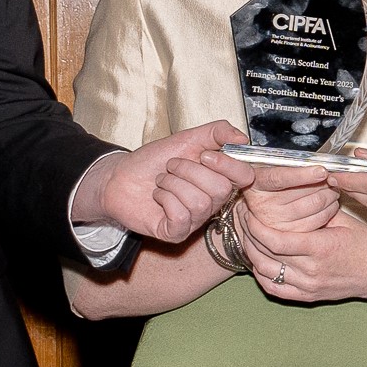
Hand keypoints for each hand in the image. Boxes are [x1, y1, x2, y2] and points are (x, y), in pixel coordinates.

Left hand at [72, 122, 249, 244]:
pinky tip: (157, 197)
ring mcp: (195, 220)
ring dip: (173, 183)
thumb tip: (242, 138)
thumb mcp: (187, 138)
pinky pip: (181, 216)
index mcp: (219, 179)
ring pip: (199, 202)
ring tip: (162, 181)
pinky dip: (165, 199)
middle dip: (190, 171)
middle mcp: (212, 203)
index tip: (204, 155)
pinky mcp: (176, 233)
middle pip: (221, 189)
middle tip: (172, 166)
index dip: (228, 165)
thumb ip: (216, 133)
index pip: (245, 177)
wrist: (121, 176)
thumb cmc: (153, 161)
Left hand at [236, 196, 366, 304]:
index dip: (255, 226)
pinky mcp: (308, 297)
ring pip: (266, 273)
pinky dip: (261, 275)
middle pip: (265, 256)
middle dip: (247, 235)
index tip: (248, 212)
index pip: (276, 240)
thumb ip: (317, 207)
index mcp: (321, 248)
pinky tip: (257, 260)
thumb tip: (293, 185)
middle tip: (240, 218)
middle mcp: (312, 271)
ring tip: (245, 235)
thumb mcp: (343, 219)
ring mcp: (309, 287)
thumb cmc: (366, 243)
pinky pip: (275, 290)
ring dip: (250, 253)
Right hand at [241, 169, 343, 232]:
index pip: (279, 178)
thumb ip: (289, 165)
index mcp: (257, 184)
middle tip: (332, 178)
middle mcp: (264, 205)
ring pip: (314, 205)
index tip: (322, 171)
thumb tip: (318, 165)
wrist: (259, 204)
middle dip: (324, 183)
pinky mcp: (290, 233)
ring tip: (332, 189)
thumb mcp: (272, 168)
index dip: (302, 175)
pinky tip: (329, 203)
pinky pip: (317, 221)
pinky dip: (329, 210)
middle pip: (303, 193)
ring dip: (330, 195)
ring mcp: (276, 222)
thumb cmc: (269, 182)